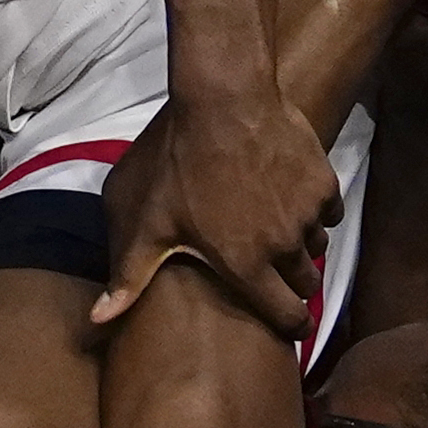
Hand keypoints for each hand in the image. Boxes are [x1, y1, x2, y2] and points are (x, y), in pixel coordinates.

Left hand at [96, 86, 341, 334]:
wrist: (224, 100)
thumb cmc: (180, 163)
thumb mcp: (147, 222)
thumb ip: (129, 276)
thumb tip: (99, 321)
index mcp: (246, 265)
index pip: (288, 317)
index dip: (292, 327)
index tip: (291, 326)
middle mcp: (285, 247)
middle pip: (307, 284)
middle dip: (295, 286)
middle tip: (278, 274)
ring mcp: (308, 213)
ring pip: (317, 245)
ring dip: (302, 246)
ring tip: (280, 233)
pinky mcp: (323, 182)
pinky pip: (328, 211)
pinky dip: (315, 211)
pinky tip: (292, 199)